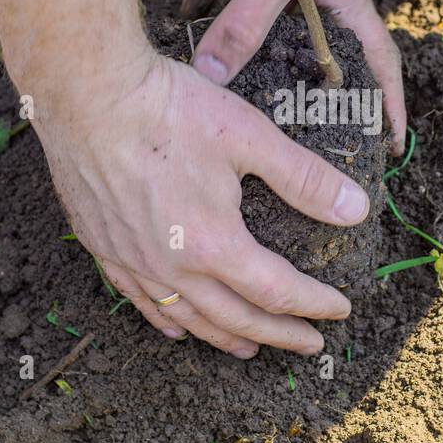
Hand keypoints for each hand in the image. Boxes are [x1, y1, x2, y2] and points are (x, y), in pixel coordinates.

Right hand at [30, 49, 371, 357]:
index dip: (313, 304)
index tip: (340, 309)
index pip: (277, 291)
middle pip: (235, 318)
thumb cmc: (168, 109)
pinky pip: (140, 301)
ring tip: (252, 349)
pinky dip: (166, 321)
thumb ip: (304, 178)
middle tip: (309, 344)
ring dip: (226, 336)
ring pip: (187, 318)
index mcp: (214, 243)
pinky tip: (177, 329)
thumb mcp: (250, 136)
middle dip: (278, 334)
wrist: (87, 93)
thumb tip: (355, 209)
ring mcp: (133, 260)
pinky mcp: (103, 246)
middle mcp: (173, 266)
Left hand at [181, 0, 406, 153]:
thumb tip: (212, 76)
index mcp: (344, 6)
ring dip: (248, 42)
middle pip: (319, 51)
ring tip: (222, 77)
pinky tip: (184, 10)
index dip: (389, 110)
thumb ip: (243, 24)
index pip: (379, 70)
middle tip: (289, 125)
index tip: (391, 150)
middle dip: (307, 88)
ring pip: (270, 18)